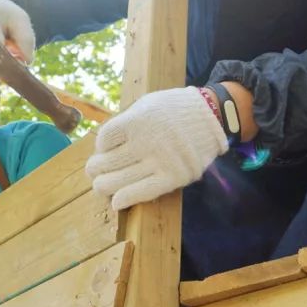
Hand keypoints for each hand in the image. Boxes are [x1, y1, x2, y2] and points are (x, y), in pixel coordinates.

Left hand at [86, 87, 227, 209]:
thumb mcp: (147, 104)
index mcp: (137, 120)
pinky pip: (141, 193)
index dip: (100, 146)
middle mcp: (146, 141)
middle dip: (96, 169)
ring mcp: (159, 161)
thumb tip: (104, 144)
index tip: (105, 149)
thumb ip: (126, 121)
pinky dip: (123, 200)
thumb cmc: (174, 109)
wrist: (211, 115)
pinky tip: (116, 202)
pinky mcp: (172, 177)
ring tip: (103, 185)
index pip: (104, 139)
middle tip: (96, 170)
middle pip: (106, 162)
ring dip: (103, 186)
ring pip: (117, 181)